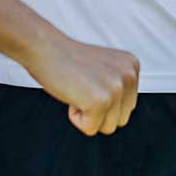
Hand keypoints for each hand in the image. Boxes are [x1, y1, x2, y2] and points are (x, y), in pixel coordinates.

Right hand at [23, 33, 139, 136]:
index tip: (88, 79)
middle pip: (120, 120)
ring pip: (107, 128)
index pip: (126, 106)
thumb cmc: (66, 60)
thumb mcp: (104, 68)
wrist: (44, 47)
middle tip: (81, 85)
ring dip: (88, 114)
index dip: (102, 100)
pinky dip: (76, 118)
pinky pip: (90, 129)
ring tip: (77, 88)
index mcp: (132, 66)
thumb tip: (121, 113)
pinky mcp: (101, 101)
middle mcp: (129, 75)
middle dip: (98, 111)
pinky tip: (71, 93)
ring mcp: (117, 88)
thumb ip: (118, 86)